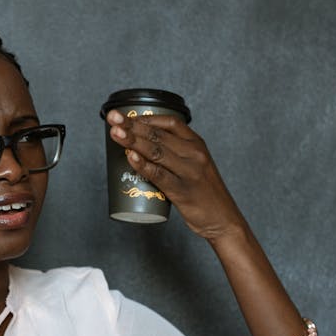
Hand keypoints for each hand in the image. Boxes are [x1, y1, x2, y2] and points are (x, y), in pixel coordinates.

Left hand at [105, 111, 244, 239]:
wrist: (223, 220)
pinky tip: (129, 156)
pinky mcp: (183, 191)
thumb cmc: (203, 193)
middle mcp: (195, 154)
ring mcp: (189, 172)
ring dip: (132, 140)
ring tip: (115, 133)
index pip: (170, 122)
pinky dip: (143, 165)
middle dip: (132, 125)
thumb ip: (175, 155)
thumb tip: (142, 148)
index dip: (146, 117)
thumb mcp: (195, 166)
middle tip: (112, 119)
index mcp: (197, 144)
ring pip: (156, 152)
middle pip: (158, 135)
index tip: (126, 115)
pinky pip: (159, 175)